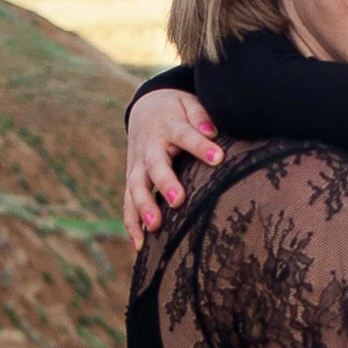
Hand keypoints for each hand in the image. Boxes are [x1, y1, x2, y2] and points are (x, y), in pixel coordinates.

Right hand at [124, 87, 222, 239]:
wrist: (145, 108)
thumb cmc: (176, 110)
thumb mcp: (188, 102)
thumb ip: (200, 115)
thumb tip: (211, 131)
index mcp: (168, 127)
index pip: (185, 135)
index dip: (200, 146)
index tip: (218, 158)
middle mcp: (149, 148)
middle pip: (154, 166)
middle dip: (165, 183)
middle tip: (177, 201)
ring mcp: (137, 165)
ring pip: (136, 187)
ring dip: (144, 208)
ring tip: (155, 227)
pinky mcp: (132, 180)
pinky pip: (128, 203)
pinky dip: (132, 223)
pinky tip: (140, 245)